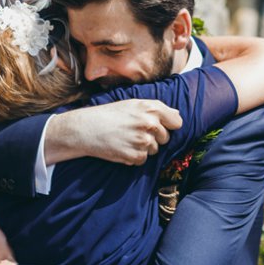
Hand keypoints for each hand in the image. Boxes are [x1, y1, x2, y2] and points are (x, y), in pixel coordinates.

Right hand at [44, 99, 181, 165]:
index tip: (160, 127)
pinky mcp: (136, 156)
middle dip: (155, 137)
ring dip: (143, 147)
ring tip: (126, 139)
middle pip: (166, 138)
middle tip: (134, 132)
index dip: (169, 126)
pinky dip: (134, 156)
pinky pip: (143, 160)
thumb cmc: (110, 115)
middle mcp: (150, 124)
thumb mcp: (133, 104)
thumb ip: (157, 109)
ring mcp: (144, 141)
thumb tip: (178, 116)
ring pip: (155, 150)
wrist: (86, 129)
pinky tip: (122, 147)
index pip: (177, 122)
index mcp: (152, 108)